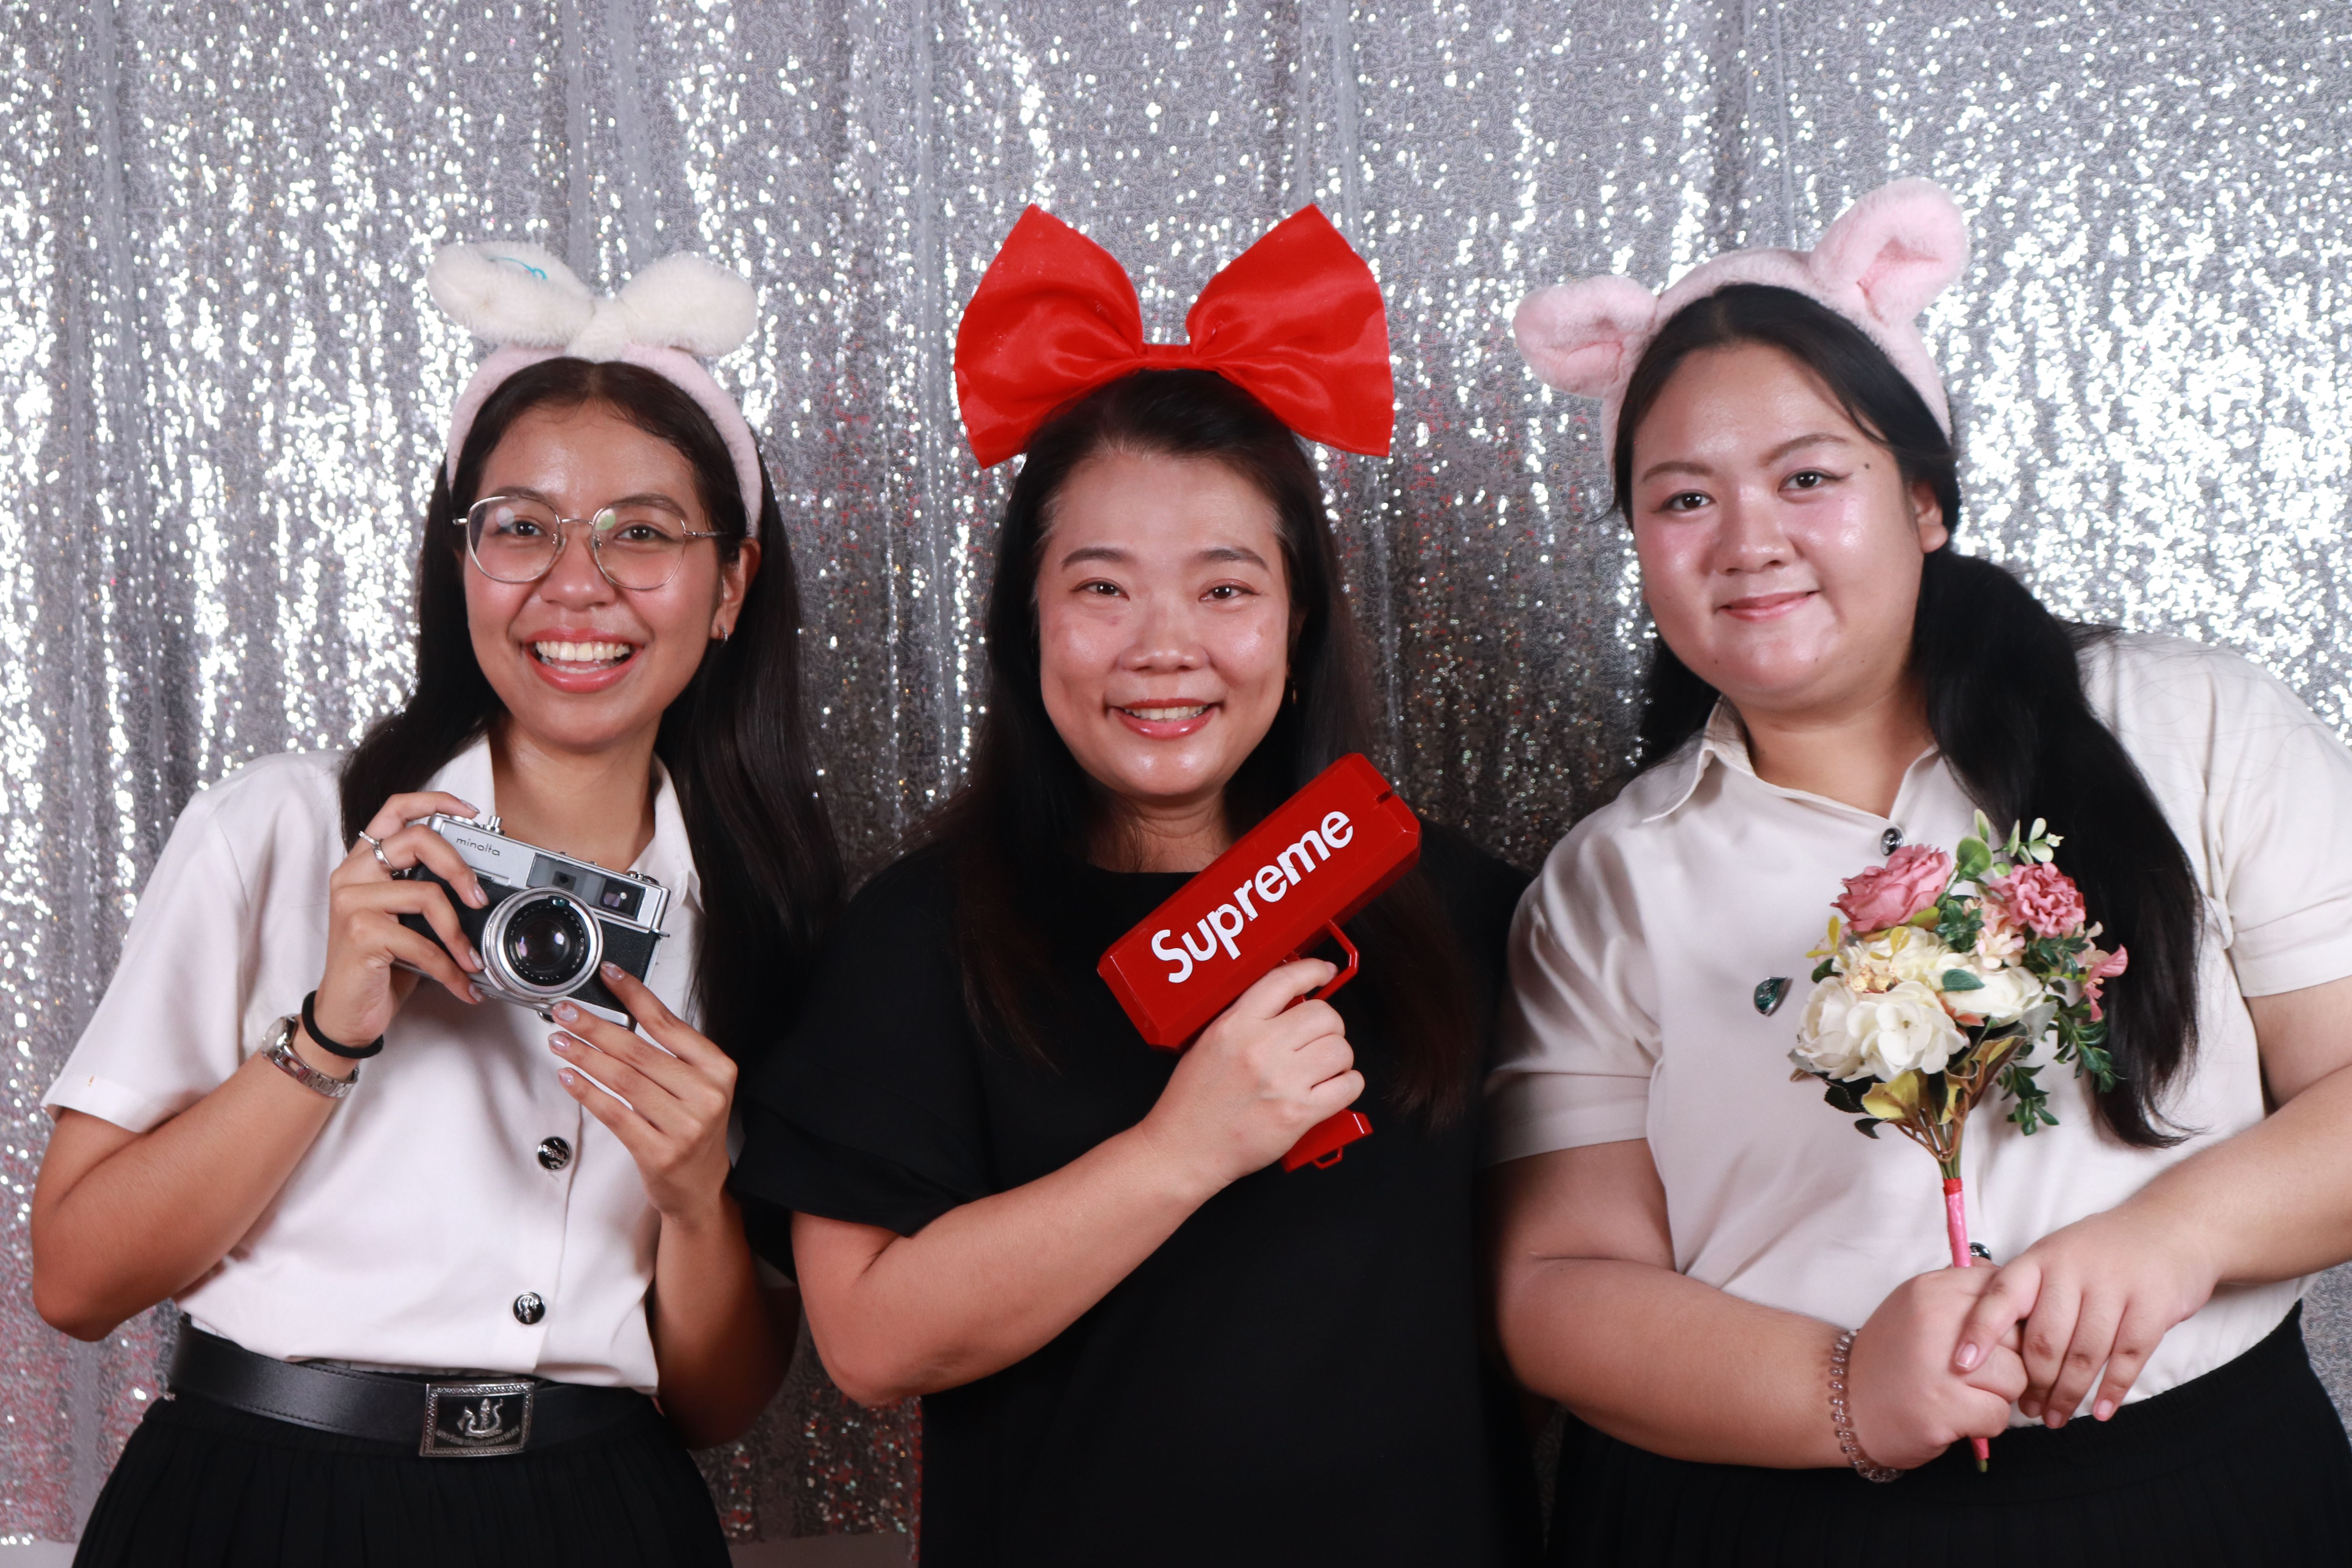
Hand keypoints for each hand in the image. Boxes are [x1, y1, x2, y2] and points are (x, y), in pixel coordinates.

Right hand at [310, 791, 487, 1065]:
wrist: (345, 1013)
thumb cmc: (379, 965)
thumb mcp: (405, 920)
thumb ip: (426, 892)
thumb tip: (479, 887)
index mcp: (363, 863)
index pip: (394, 810)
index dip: (434, 801)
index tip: (470, 811)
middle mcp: (352, 875)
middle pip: (418, 840)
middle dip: (460, 868)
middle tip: (479, 899)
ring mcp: (352, 902)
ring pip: (427, 894)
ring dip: (460, 934)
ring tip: (472, 959)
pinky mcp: (360, 934)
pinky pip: (423, 943)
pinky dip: (450, 968)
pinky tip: (462, 984)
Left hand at [548, 964, 736, 1222]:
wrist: (699, 1188)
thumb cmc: (693, 1128)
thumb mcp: (697, 1084)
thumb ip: (670, 1052)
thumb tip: (623, 1011)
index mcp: (718, 1069)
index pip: (668, 1023)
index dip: (634, 995)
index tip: (608, 975)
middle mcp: (706, 1095)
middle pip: (638, 1050)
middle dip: (595, 1026)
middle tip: (566, 1011)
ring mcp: (685, 1126)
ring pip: (622, 1080)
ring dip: (584, 1056)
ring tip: (560, 1041)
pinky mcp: (660, 1152)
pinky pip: (614, 1113)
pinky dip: (587, 1092)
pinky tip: (570, 1077)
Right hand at [1135, 958, 1362, 1193]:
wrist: (1184, 1149)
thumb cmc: (1193, 1102)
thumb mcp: (1208, 1043)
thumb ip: (1245, 1019)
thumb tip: (1289, 1002)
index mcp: (1235, 1026)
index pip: (1284, 980)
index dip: (1312, 970)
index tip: (1324, 971)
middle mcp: (1260, 1049)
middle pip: (1324, 1015)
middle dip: (1329, 1026)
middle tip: (1318, 1038)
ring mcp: (1282, 1082)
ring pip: (1341, 1049)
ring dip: (1339, 1057)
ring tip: (1323, 1068)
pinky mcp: (1298, 1114)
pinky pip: (1348, 1087)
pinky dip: (1348, 1085)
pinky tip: (1333, 1088)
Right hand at [1845, 1266, 2027, 1469]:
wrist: (1845, 1404)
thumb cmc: (1890, 1357)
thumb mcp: (1915, 1307)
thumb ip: (1957, 1292)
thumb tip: (2004, 1277)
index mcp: (1931, 1290)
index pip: (2003, 1291)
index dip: (2010, 1319)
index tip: (1996, 1338)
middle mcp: (1936, 1321)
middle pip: (2017, 1336)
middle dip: (2008, 1359)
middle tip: (1978, 1373)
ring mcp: (1942, 1366)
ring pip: (2016, 1378)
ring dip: (1999, 1394)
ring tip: (1965, 1396)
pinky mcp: (1946, 1409)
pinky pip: (2000, 1415)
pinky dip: (1985, 1423)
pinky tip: (1959, 1418)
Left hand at [1950, 1204, 2216, 1427]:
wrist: (2171, 1229)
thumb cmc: (2101, 1253)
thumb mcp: (2056, 1257)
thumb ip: (2027, 1293)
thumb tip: (1985, 1342)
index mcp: (2040, 1259)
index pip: (2000, 1297)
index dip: (1979, 1333)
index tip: (1962, 1365)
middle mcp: (2073, 1269)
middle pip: (2044, 1339)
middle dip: (2033, 1382)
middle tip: (2028, 1409)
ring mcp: (2115, 1285)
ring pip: (2084, 1353)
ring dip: (2068, 1394)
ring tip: (2056, 1417)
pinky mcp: (2153, 1303)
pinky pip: (2128, 1356)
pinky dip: (2112, 1388)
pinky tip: (2100, 1410)